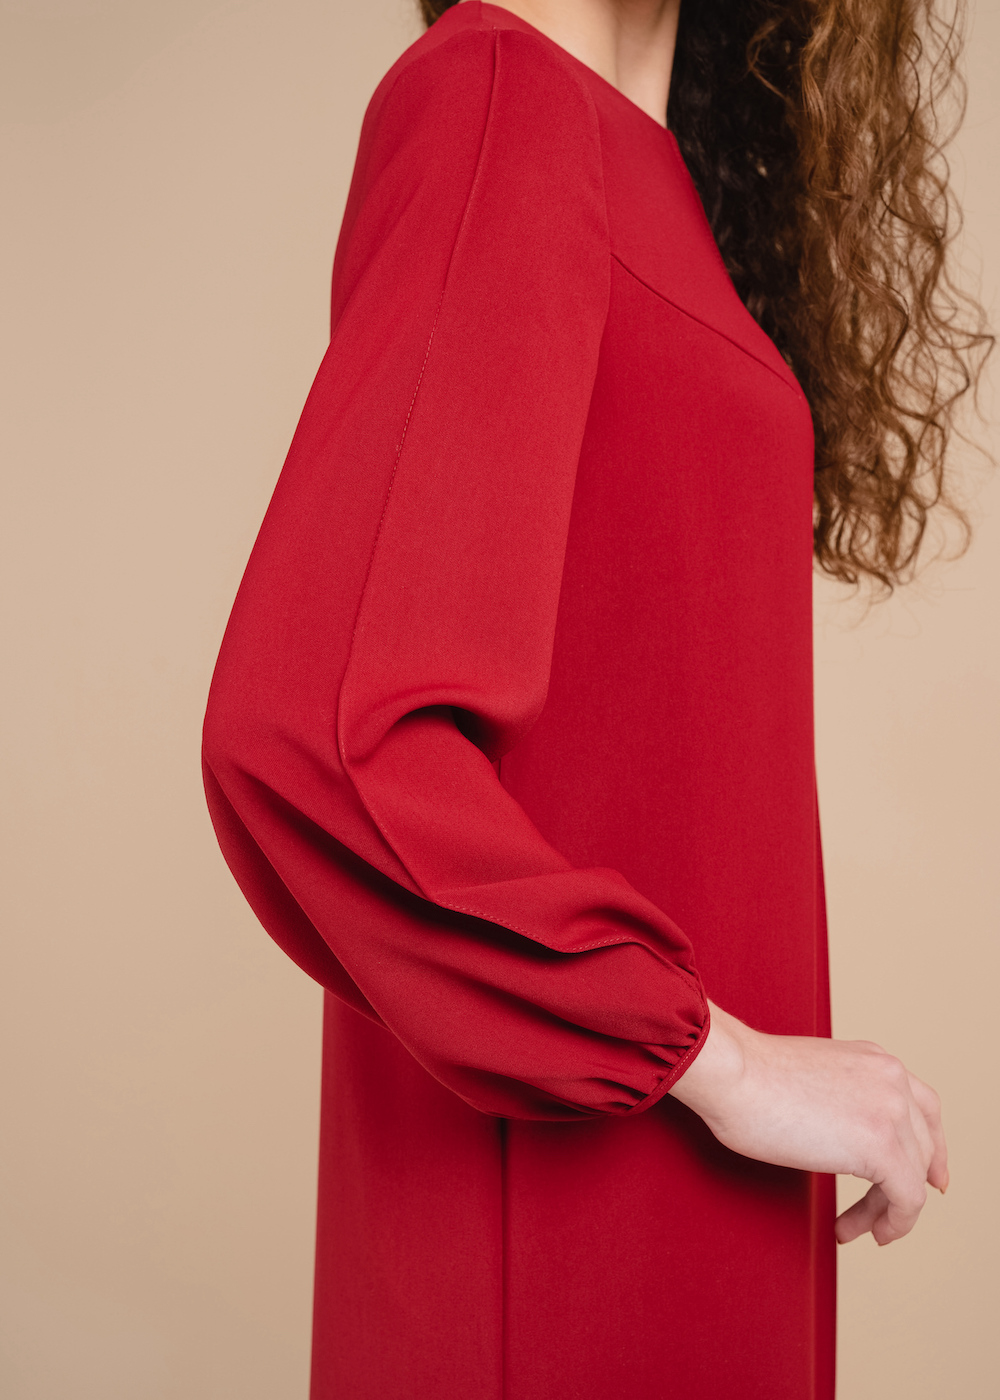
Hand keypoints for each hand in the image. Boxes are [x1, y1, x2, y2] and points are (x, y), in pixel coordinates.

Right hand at [668, 1001, 947, 1244]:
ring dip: (887, 1209)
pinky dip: (893, 1223)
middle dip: (906, 1185)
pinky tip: (863, 1231)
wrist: (732, 1073)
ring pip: (914, 1175)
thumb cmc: (746, 1076)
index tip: (930, 1179)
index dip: (931, 1148)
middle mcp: (891, 1079)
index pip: (924, 1106)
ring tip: (858, 1228)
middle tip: (880, 1215)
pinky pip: (906, 1200)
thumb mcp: (811, 1076)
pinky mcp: (882, 1147)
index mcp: (874, 1060)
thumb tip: (840, 1132)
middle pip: (924, 1144)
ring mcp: (891, 1110)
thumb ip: (839, 1098)